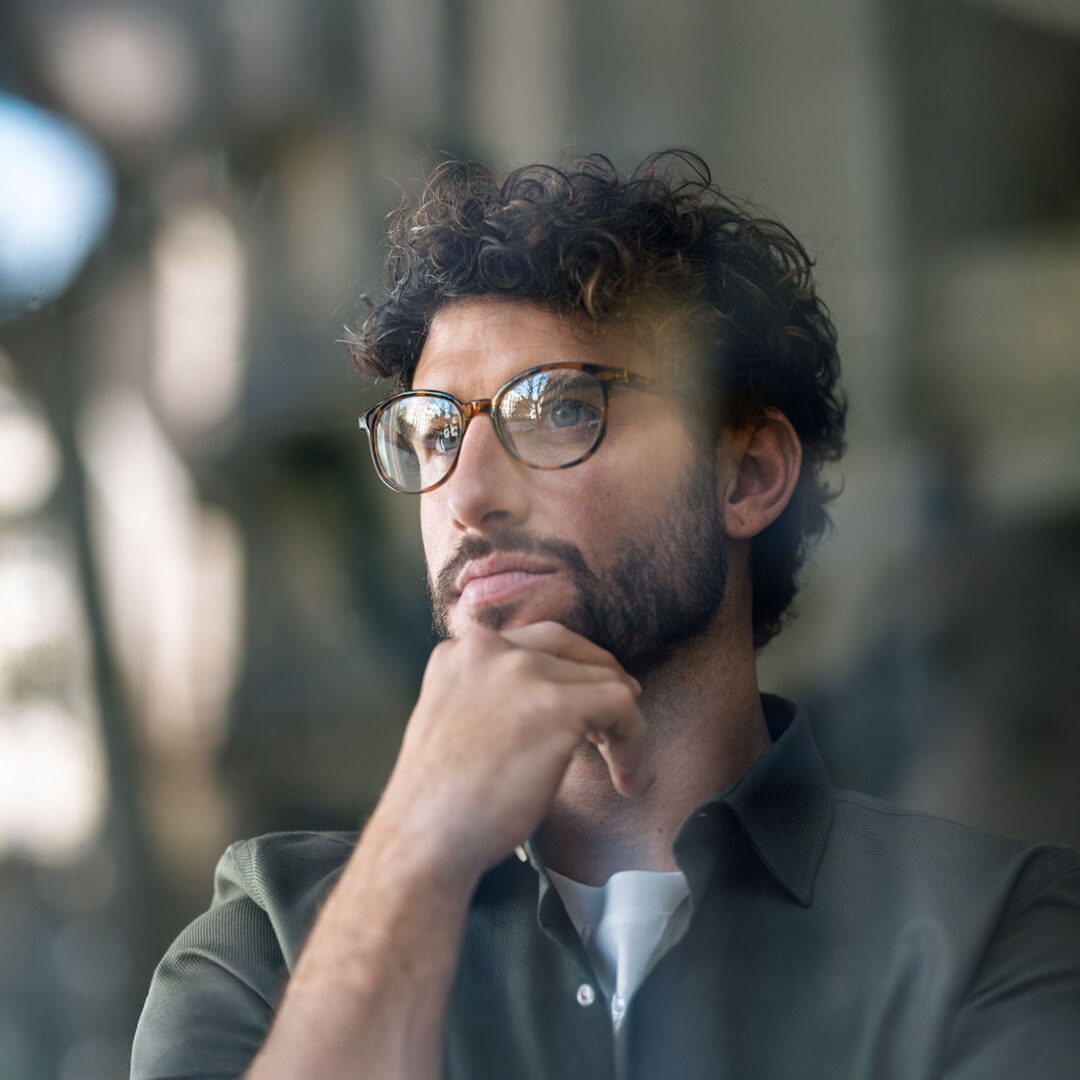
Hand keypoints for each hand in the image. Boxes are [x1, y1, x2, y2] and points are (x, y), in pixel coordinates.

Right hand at [374, 621, 651, 879]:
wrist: (425, 839)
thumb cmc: (441, 802)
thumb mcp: (457, 721)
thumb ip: (492, 695)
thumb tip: (554, 697)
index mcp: (461, 651)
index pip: (535, 643)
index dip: (568, 676)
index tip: (583, 716)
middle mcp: (489, 648)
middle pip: (572, 651)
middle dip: (598, 688)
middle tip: (610, 733)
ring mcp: (523, 671)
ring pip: (603, 679)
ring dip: (621, 725)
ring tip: (623, 769)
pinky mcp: (556, 704)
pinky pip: (622, 706)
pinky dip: (634, 741)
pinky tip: (628, 778)